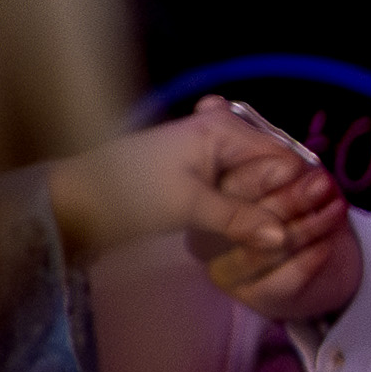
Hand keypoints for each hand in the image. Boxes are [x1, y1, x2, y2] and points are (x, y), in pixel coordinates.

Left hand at [53, 104, 355, 311]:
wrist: (75, 201)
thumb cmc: (127, 192)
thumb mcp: (188, 205)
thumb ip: (239, 219)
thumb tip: (283, 238)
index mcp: (225, 129)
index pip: (286, 161)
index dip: (294, 195)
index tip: (295, 229)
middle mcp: (225, 136)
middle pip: (277, 174)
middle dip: (280, 207)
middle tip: (275, 241)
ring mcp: (214, 158)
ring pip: (261, 188)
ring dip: (262, 216)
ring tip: (258, 242)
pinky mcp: (204, 179)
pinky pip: (241, 197)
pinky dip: (245, 216)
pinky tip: (243, 237)